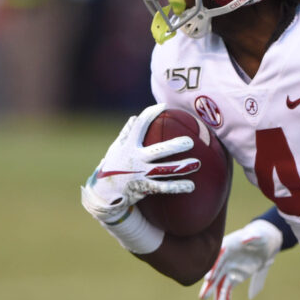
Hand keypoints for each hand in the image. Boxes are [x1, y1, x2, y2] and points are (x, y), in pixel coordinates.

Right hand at [80, 103, 197, 223]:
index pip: (140, 126)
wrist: (102, 193)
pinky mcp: (143, 188)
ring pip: (163, 170)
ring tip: (197, 164)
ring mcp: (139, 174)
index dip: (150, 115)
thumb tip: (135, 117)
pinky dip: (177, 187)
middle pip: (157, 151)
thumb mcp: (116, 148)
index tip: (164, 106)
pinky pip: (163, 187)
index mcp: (128, 146)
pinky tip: (191, 186)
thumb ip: (126, 134)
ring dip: (181, 168)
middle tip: (190, 142)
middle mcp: (135, 159)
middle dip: (174, 146)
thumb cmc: (113, 166)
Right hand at [198, 219, 283, 299]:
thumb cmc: (260, 237)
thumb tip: (245, 239)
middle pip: (215, 274)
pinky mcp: (234, 277)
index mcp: (226, 247)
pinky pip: (227, 289)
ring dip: (218, 297)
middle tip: (202, 297)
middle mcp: (223, 260)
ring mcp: (227, 270)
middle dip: (209, 286)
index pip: (218, 259)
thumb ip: (253, 237)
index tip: (208, 278)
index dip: (213, 268)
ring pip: (220, 285)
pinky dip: (226, 299)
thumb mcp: (259, 236)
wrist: (264, 245)